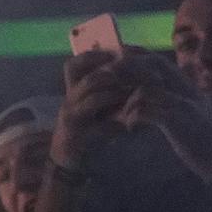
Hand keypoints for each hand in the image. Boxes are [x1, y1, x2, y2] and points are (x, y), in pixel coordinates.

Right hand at [52, 50, 133, 170]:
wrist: (69, 156)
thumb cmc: (88, 126)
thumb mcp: (95, 104)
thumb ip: (109, 89)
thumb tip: (133, 71)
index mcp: (73, 90)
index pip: (74, 65)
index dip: (95, 57)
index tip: (121, 54)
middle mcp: (69, 101)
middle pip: (90, 80)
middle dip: (118, 76)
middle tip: (142, 76)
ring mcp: (71, 119)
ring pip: (94, 100)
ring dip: (119, 97)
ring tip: (138, 98)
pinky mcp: (77, 137)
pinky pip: (99, 128)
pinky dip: (117, 126)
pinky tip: (131, 127)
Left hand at [114, 49, 211, 181]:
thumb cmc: (203, 140)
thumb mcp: (189, 113)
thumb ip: (172, 97)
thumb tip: (151, 87)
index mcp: (188, 87)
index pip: (159, 60)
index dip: (137, 54)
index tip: (117, 56)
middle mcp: (187, 91)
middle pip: (152, 66)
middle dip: (126, 69)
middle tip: (107, 80)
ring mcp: (184, 105)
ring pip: (144, 90)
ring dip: (127, 103)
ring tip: (123, 117)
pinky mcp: (178, 122)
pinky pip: (146, 111)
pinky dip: (132, 118)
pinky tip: (131, 128)